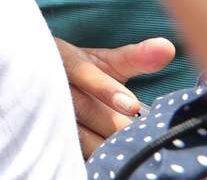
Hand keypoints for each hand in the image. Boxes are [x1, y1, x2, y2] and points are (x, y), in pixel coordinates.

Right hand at [55, 36, 174, 155]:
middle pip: (84, 109)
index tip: (132, 106)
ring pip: (77, 133)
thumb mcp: (104, 61)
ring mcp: (44, 110)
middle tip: (142, 135)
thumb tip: (167, 47)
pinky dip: (95, 155)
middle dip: (114, 124)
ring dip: (105, 143)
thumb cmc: (79, 70)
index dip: (106, 89)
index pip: (83, 73)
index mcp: (64, 58)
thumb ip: (136, 57)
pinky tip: (113, 158)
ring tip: (131, 148)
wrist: (39, 80)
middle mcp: (50, 83)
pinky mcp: (47, 133)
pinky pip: (73, 149)